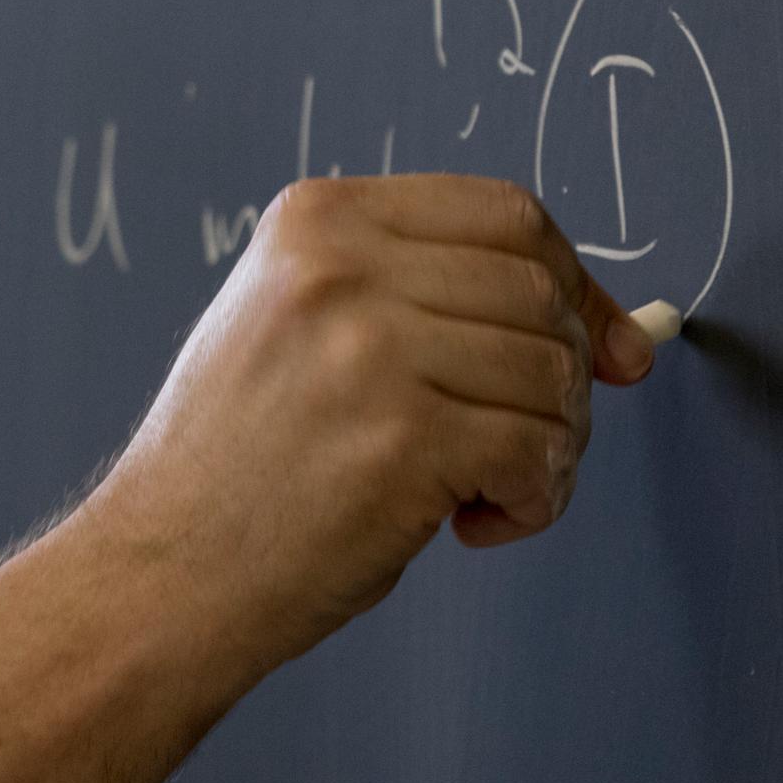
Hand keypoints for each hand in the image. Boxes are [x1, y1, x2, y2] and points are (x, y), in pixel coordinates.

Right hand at [88, 175, 654, 672]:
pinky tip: (472, 524)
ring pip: (553, 372)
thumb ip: (432, 302)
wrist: (161, 571)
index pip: (508, 212)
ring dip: (553, 446)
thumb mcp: (303, 327)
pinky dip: (534, 499)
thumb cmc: (242, 466)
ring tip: (492, 489)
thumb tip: (621, 338)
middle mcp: (341, 266)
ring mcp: (370, 349)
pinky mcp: (402, 439)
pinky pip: (538, 451)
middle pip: (540, 290)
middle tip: (525, 441)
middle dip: (566, 375)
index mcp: (317, 219)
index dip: (574, 281)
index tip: (600, 345)